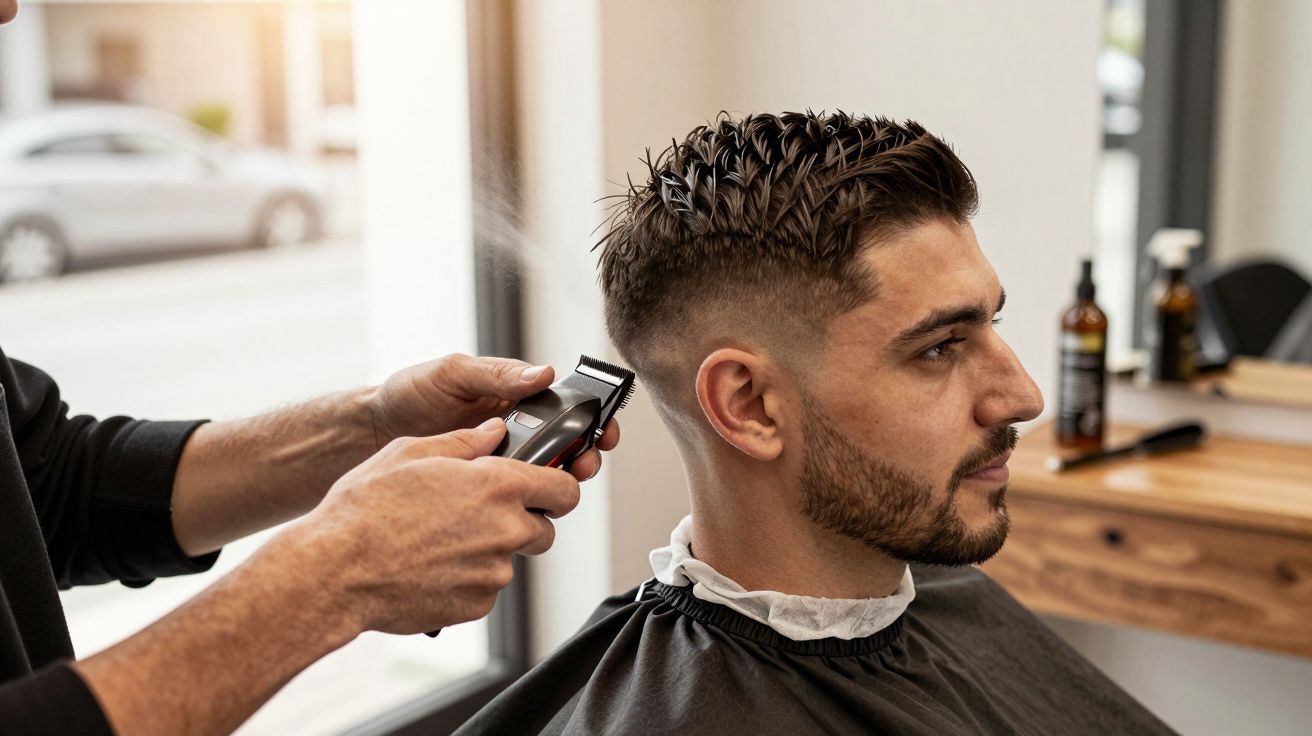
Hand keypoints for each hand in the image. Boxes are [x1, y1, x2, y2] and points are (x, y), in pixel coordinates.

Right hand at [280, 419, 579, 634]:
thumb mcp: (411, 453)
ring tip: (440, 540)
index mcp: (498, 485)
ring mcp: (493, 572)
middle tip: (480, 514)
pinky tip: (430, 565)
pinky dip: (467, 578)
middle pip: (544, 528)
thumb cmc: (366, 509)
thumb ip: (463, 441)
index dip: (557, 485)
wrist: (335, 571)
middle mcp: (505, 530)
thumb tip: (493, 431)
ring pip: (510, 559)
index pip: (565, 488)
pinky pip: (485, 588)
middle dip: (522, 520)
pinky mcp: (476, 605)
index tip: (545, 487)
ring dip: (489, 550)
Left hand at [368, 353, 619, 480]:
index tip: (604, 430)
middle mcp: (517, 432)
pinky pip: (516, 500)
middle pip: (568, 447)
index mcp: (516, 398)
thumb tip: (542, 375)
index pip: (568, 407)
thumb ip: (497, 375)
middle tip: (583, 464)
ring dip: (561, 483)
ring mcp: (502, 464)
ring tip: (558, 487)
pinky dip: (527, 504)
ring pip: (547, 478)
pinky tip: (525, 507)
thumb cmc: (409, 394)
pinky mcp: (486, 491)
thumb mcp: (453, 373)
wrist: (372, 434)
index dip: (593, 419)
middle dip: (585, 456)